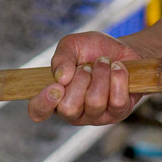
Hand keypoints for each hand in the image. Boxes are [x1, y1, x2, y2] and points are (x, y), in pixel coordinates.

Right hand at [28, 32, 145, 124]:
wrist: (123, 48)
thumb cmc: (93, 50)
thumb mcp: (72, 45)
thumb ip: (61, 57)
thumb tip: (61, 77)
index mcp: (55, 97)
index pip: (38, 111)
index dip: (44, 103)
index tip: (56, 86)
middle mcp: (74, 112)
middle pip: (69, 108)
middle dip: (80, 79)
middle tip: (86, 67)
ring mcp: (97, 116)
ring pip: (95, 102)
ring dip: (100, 74)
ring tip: (103, 63)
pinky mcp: (118, 113)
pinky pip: (117, 101)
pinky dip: (118, 77)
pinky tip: (118, 68)